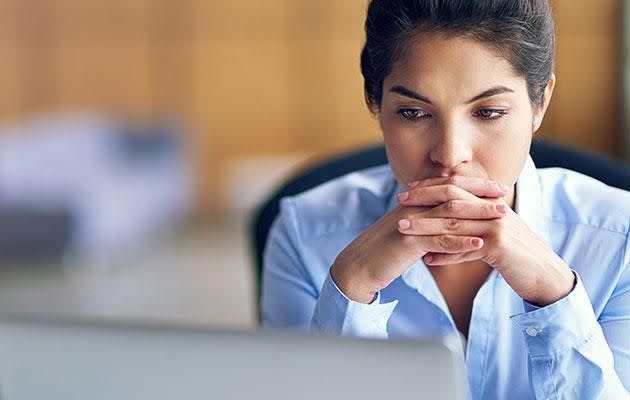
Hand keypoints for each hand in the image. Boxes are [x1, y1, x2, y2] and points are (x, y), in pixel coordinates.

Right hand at [330, 177, 507, 302]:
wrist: (359, 265)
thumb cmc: (384, 250)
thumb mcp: (407, 231)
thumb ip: (426, 222)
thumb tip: (447, 220)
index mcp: (413, 202)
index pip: (448, 186)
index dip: (473, 185)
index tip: (496, 187)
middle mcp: (413, 207)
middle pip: (452, 194)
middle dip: (481, 194)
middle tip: (505, 196)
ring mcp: (410, 223)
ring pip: (449, 214)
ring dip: (478, 214)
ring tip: (502, 217)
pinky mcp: (408, 242)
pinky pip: (439, 240)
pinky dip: (461, 242)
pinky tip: (480, 245)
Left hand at [397, 176, 574, 306]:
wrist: (545, 275)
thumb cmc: (516, 256)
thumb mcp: (492, 236)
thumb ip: (471, 227)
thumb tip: (441, 233)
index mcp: (491, 203)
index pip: (457, 187)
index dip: (431, 187)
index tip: (407, 190)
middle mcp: (494, 210)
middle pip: (453, 199)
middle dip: (423, 199)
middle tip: (399, 201)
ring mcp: (497, 227)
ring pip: (454, 223)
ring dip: (426, 227)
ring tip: (403, 229)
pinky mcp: (500, 247)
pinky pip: (466, 249)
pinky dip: (445, 254)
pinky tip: (427, 259)